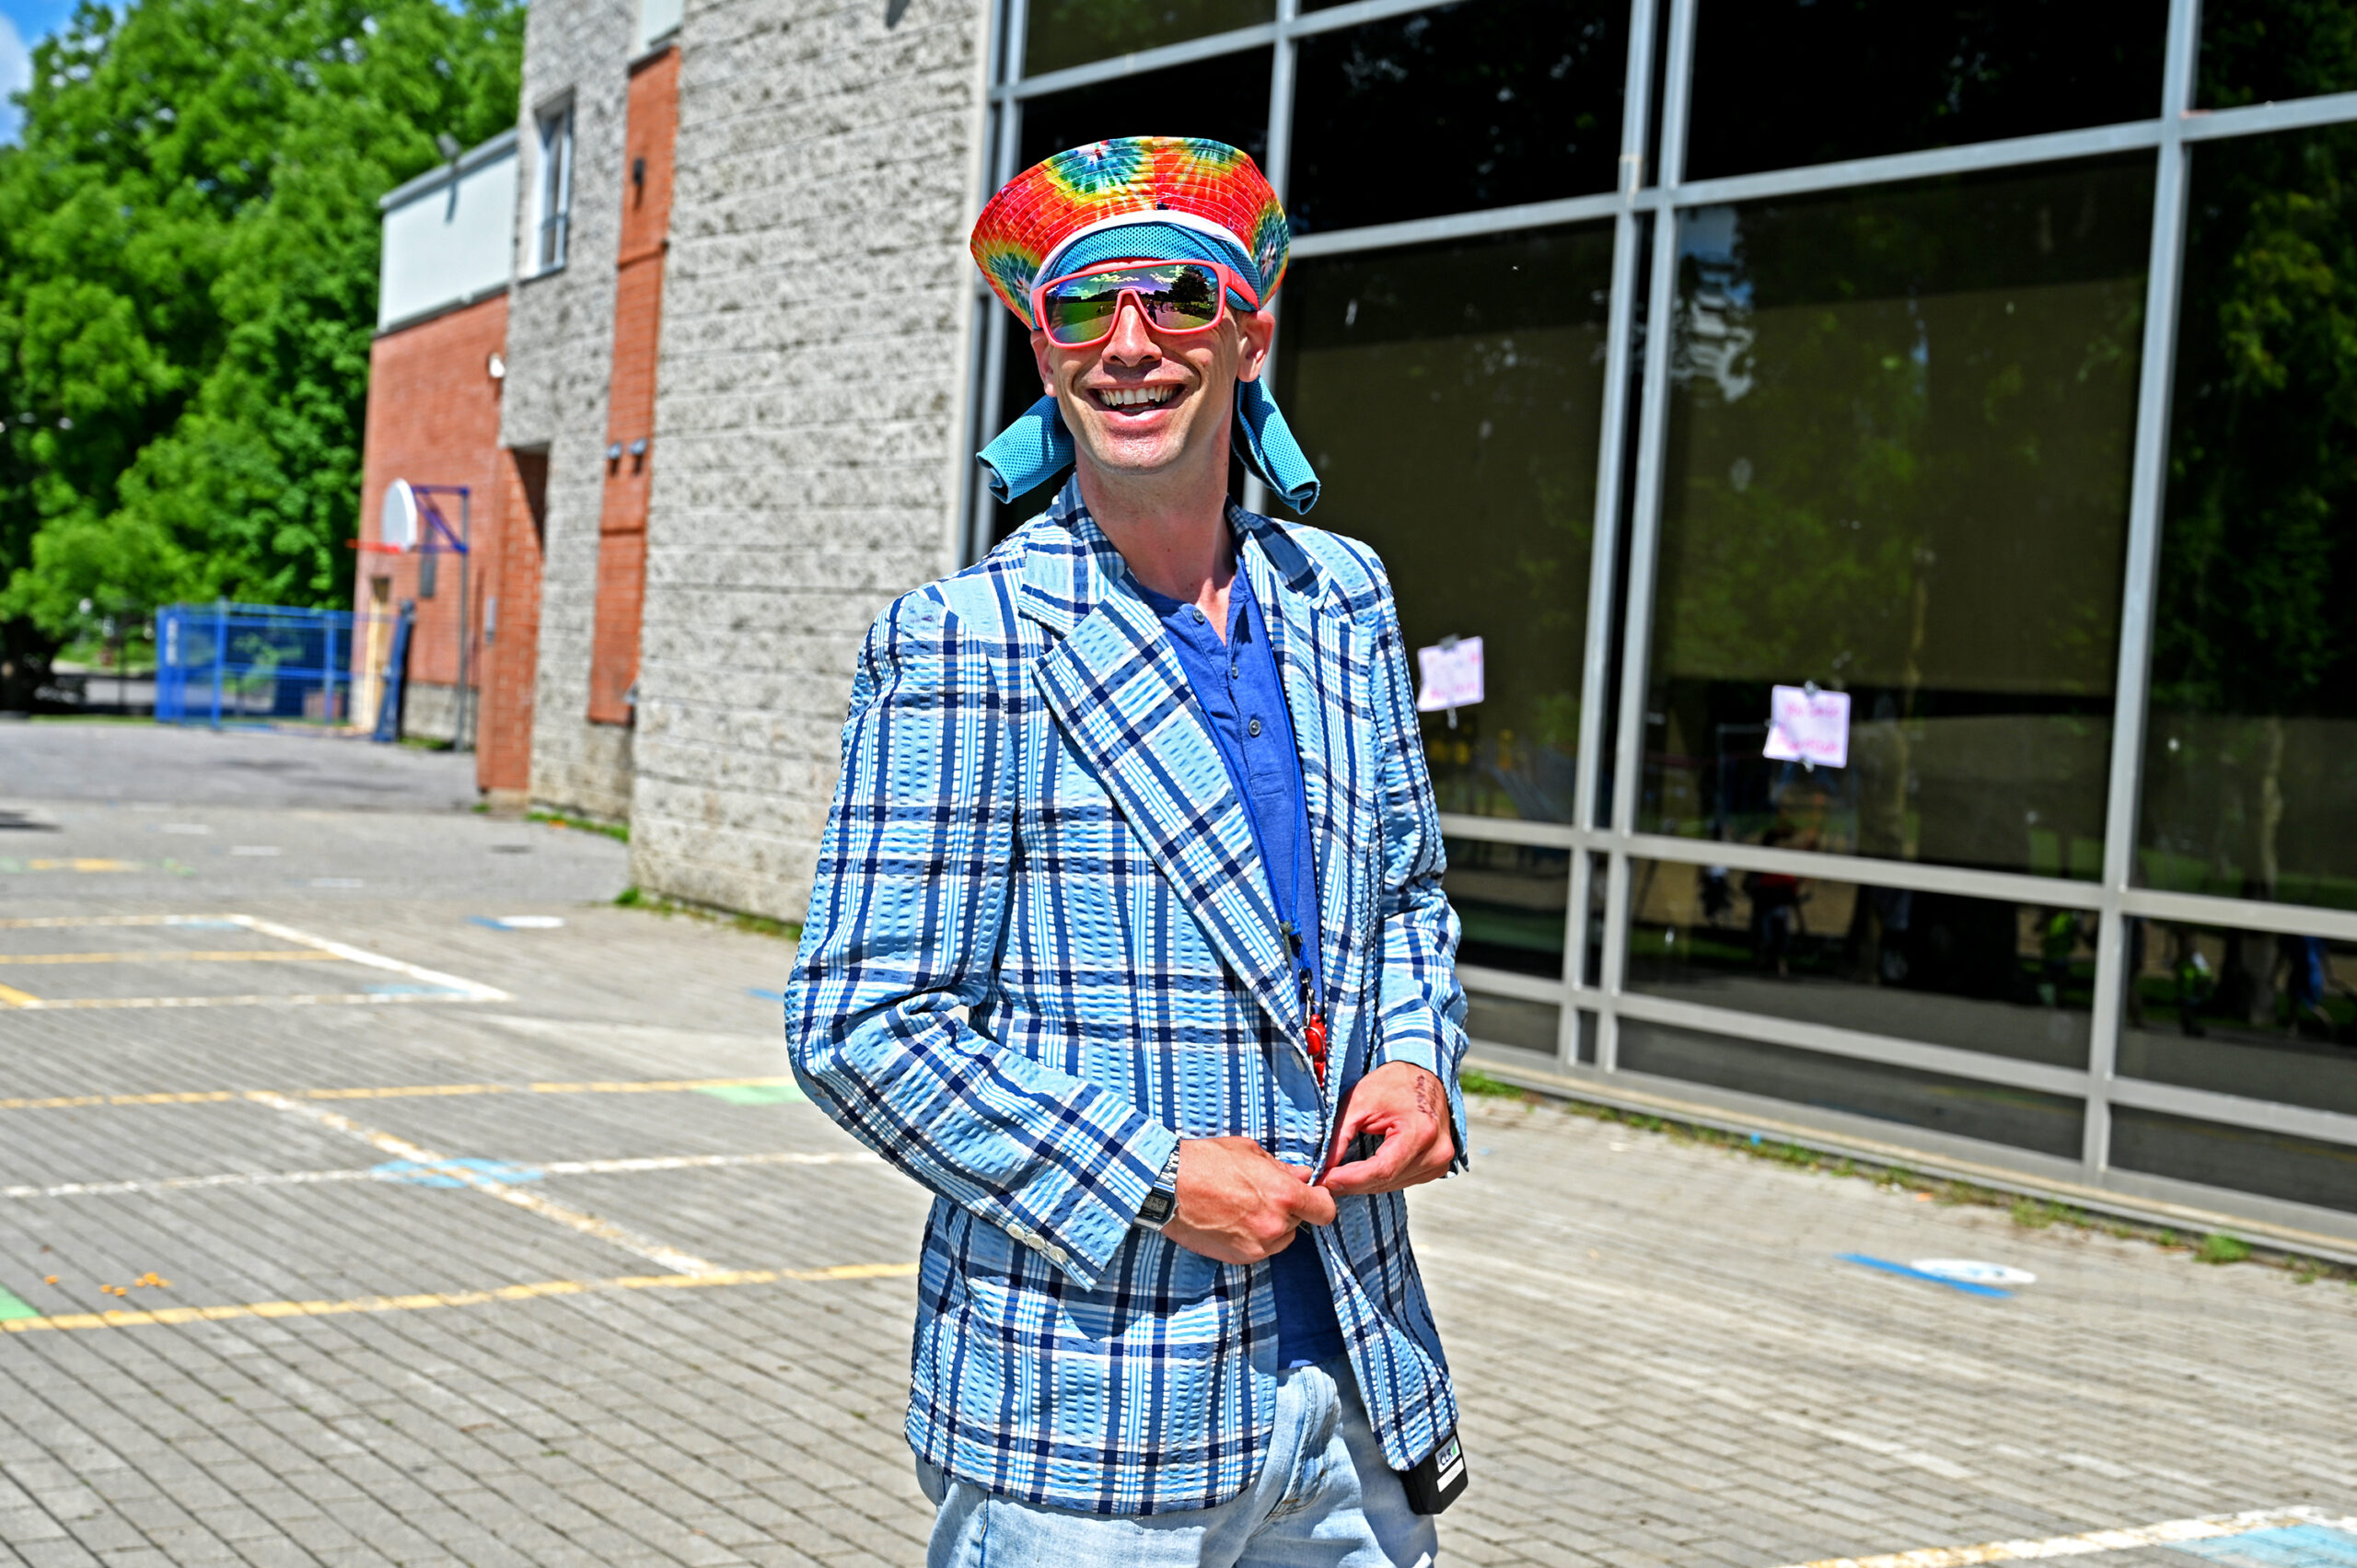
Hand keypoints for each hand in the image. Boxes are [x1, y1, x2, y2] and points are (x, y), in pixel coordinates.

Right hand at [1162, 1137, 1335, 1264]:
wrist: (1167, 1186)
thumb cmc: (1207, 1161)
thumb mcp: (1250, 1152)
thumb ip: (1281, 1168)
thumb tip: (1303, 1174)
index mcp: (1284, 1195)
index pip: (1325, 1210)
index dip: (1320, 1202)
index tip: (1310, 1195)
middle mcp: (1275, 1225)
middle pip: (1301, 1223)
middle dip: (1289, 1210)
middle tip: (1264, 1194)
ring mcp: (1257, 1246)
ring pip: (1281, 1239)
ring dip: (1273, 1226)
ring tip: (1244, 1207)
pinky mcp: (1239, 1258)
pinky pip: (1260, 1249)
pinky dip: (1253, 1237)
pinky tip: (1232, 1220)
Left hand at [1320, 1063, 1453, 1196]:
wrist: (1422, 1076)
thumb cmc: (1393, 1083)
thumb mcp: (1359, 1102)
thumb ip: (1340, 1135)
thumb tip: (1324, 1167)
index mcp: (1421, 1131)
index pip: (1382, 1169)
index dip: (1351, 1179)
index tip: (1325, 1180)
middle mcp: (1436, 1151)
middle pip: (1386, 1181)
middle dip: (1352, 1183)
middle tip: (1325, 1180)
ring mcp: (1440, 1161)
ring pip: (1392, 1185)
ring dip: (1365, 1184)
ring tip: (1341, 1175)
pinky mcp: (1437, 1167)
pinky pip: (1402, 1182)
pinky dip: (1380, 1180)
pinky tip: (1364, 1171)